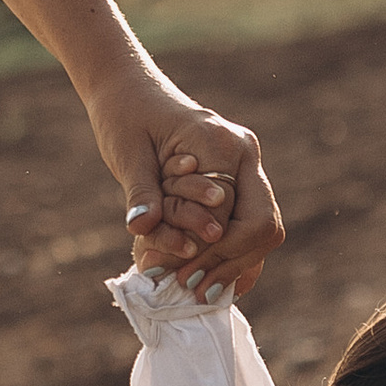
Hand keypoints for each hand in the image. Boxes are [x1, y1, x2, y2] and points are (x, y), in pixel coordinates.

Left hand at [87, 70, 283, 293]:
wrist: (129, 91)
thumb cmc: (125, 117)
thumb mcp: (127, 155)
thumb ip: (141, 192)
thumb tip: (141, 227)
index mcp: (223, 143)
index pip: (231, 214)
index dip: (206, 251)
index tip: (172, 274)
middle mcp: (245, 154)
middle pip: (261, 226)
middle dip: (227, 263)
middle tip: (188, 289)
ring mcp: (245, 167)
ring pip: (261, 230)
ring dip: (232, 265)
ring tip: (195, 293)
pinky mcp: (236, 180)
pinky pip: (249, 224)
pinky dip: (234, 255)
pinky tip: (215, 283)